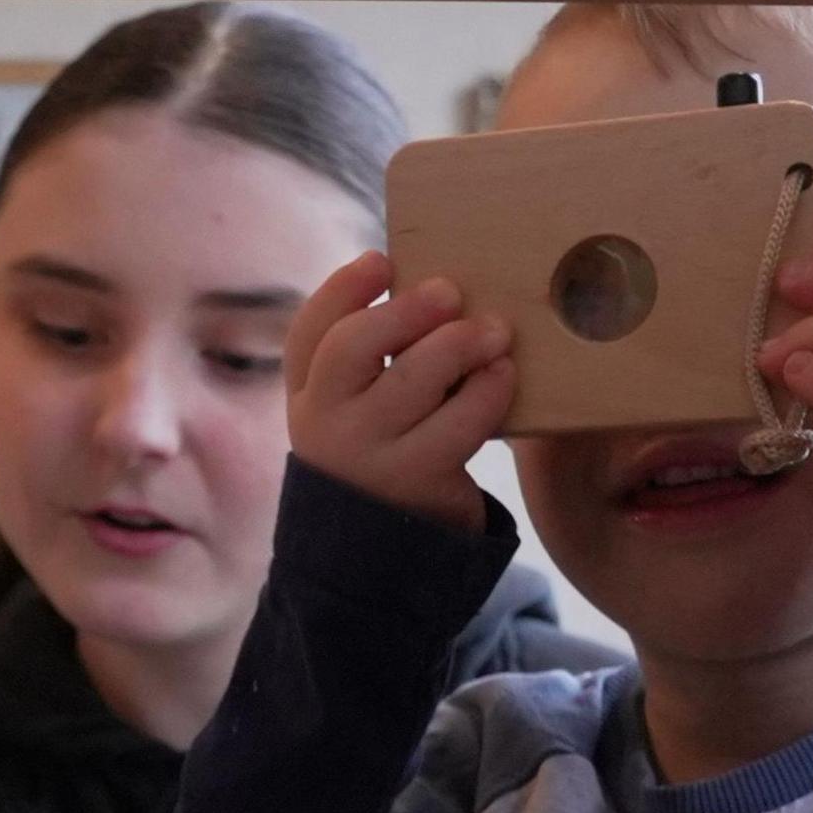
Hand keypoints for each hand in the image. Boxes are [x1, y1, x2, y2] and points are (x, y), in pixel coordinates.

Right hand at [286, 251, 512, 533]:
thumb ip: (377, 357)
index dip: (342, 290)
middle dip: (403, 310)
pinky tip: (504, 373)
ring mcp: (367, 454)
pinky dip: (486, 391)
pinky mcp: (416, 481)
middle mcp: (325, 422)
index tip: (381, 260)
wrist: (386, 551)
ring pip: (410, 381)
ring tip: (493, 331)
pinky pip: (457, 424)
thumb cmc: (386, 452)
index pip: (309, 333)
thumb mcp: (358, 409)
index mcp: (307, 394)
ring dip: (457, 345)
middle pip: (351, 348)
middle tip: (449, 291)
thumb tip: (434, 287)